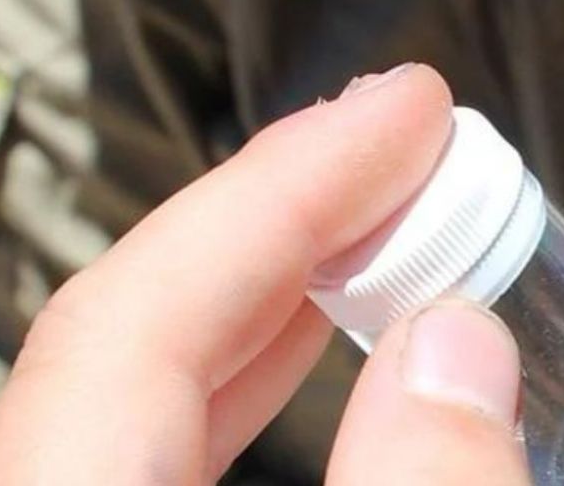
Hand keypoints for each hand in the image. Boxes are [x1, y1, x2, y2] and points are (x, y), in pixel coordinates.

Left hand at [0, 64, 527, 484]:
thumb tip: (454, 348)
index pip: (136, 312)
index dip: (281, 189)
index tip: (408, 112)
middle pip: (110, 342)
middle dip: (268, 227)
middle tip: (405, 151)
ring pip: (109, 407)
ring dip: (250, 308)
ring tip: (369, 238)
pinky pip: (126, 463)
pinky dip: (219, 398)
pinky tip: (297, 372)